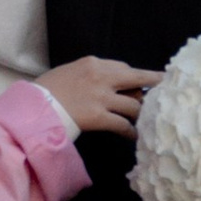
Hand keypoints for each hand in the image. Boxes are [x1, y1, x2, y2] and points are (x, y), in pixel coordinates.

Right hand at [37, 56, 155, 140]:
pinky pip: (123, 124)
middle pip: (136, 78)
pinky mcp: (98, 117)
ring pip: (133, 104)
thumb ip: (89, 74)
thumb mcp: (69, 71)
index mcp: (93, 63)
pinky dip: (131, 131)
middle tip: (166, 89)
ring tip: (147, 121)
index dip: (133, 78)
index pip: (122, 67)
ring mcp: (101, 97)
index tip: (139, 84)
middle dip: (154, 83)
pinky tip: (135, 137)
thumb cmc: (46, 90)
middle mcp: (101, 77)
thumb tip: (106, 83)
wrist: (34, 106)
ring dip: (141, 114)